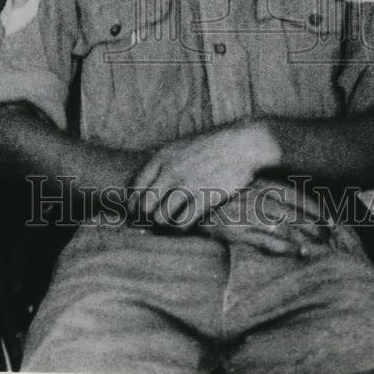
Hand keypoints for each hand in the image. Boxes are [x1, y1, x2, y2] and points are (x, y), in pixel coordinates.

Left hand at [126, 122, 280, 230]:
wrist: (241, 144)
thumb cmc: (209, 147)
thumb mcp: (179, 147)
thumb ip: (162, 164)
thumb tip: (145, 188)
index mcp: (161, 157)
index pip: (134, 187)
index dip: (132, 205)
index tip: (137, 214)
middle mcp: (170, 171)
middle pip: (144, 206)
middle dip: (145, 218)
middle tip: (152, 223)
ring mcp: (187, 184)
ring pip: (160, 217)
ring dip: (163, 225)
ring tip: (169, 224)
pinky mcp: (205, 197)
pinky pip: (182, 222)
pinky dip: (180, 228)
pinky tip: (184, 224)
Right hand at [195, 180, 336, 257]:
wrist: (176, 198)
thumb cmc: (208, 190)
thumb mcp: (233, 183)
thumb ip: (255, 187)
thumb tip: (279, 196)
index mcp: (254, 182)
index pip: (290, 192)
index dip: (312, 205)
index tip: (331, 217)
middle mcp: (251, 195)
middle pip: (290, 209)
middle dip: (313, 222)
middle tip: (333, 235)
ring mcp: (241, 212)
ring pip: (281, 224)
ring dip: (303, 235)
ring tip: (322, 246)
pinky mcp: (231, 229)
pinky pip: (261, 239)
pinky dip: (282, 246)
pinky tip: (298, 253)